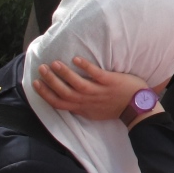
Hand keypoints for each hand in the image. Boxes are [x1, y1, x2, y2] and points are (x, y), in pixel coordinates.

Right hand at [31, 57, 148, 121]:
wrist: (138, 108)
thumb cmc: (116, 109)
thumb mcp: (95, 113)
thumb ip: (82, 107)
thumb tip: (69, 102)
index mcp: (83, 108)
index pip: (59, 103)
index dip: (45, 94)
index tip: (35, 83)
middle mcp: (88, 101)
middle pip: (64, 93)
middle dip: (50, 81)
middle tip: (41, 69)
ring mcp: (99, 91)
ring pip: (77, 84)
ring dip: (64, 73)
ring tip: (54, 63)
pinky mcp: (110, 82)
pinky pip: (96, 74)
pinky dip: (85, 67)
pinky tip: (76, 59)